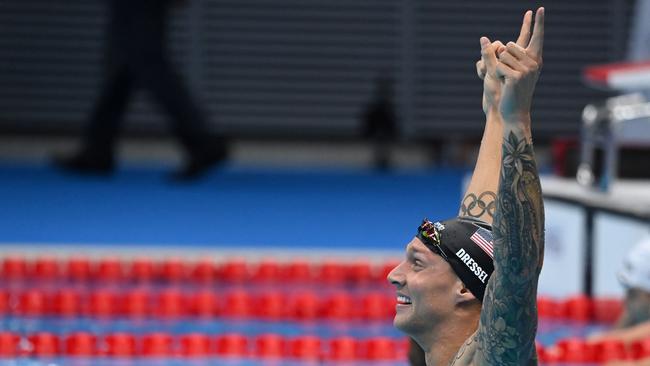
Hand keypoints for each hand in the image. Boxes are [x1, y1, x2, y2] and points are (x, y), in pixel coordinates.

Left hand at [495, 7, 544, 123]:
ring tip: (507, 80)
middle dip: (502, 58)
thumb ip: (499, 54)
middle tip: (508, 75)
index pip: (536, 37)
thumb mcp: (506, 70)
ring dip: (499, 68)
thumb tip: (484, 38)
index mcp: (534, 60)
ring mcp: (526, 70)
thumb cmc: (510, 90)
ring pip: (503, 55)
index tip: (539, 8)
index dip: (537, 23)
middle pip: (510, 45)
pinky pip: (499, 66)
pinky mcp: (517, 76)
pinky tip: (505, 84)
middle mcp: (533, 63)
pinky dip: (497, 75)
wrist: (514, 111)